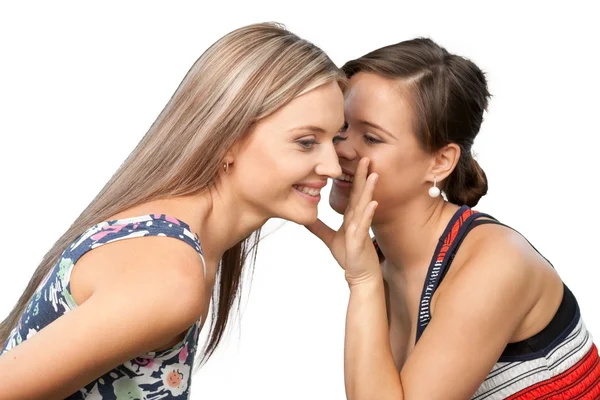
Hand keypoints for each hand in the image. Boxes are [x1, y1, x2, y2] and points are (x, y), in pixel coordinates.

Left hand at [306, 157, 380, 285]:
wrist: (359, 274)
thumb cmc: (350, 256)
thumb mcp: (330, 239)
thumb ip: (319, 227)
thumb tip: (306, 218)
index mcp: (351, 217)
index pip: (353, 193)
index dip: (353, 177)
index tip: (354, 161)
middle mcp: (358, 219)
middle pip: (360, 194)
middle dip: (363, 176)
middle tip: (366, 158)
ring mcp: (361, 228)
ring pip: (365, 205)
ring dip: (369, 190)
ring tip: (373, 175)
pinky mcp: (361, 239)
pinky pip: (364, 225)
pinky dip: (368, 214)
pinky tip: (371, 203)